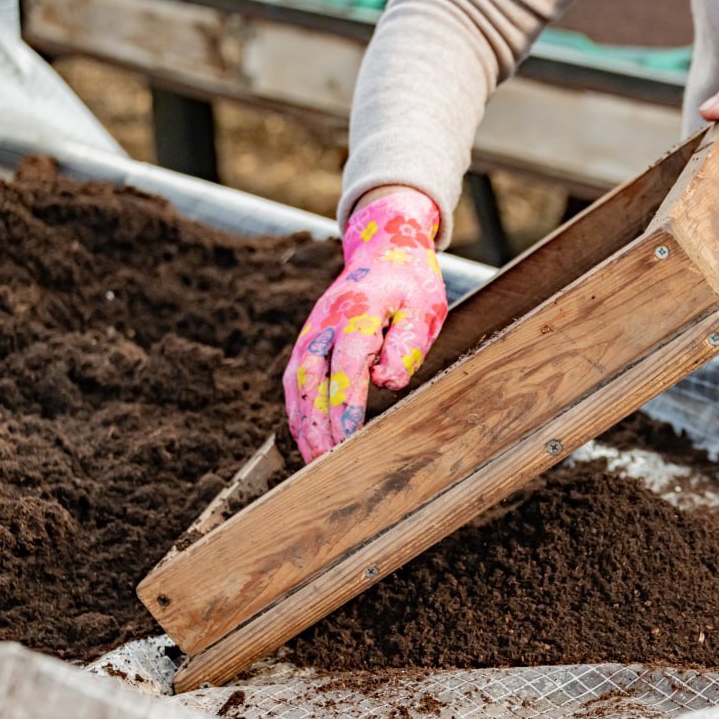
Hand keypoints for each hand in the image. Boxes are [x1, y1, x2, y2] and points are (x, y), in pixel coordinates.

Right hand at [284, 188, 446, 461]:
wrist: (383, 250)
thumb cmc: (411, 284)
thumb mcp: (424, 307)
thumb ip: (407, 343)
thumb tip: (388, 381)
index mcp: (358, 311)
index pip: (348, 364)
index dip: (345, 404)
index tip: (348, 439)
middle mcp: (325, 323)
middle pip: (312, 380)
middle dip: (317, 426)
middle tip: (327, 468)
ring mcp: (310, 333)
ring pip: (296, 385)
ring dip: (302, 425)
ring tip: (314, 466)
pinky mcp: (306, 343)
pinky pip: (295, 383)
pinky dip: (298, 413)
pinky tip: (308, 442)